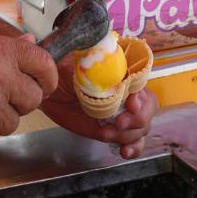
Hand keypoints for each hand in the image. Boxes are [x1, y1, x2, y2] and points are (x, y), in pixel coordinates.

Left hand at [38, 54, 158, 159]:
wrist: (47, 92)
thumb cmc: (60, 71)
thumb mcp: (73, 60)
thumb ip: (87, 56)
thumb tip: (94, 46)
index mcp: (121, 74)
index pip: (142, 84)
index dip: (141, 95)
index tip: (130, 103)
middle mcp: (126, 94)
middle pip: (148, 108)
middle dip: (137, 118)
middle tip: (119, 122)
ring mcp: (121, 114)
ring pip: (142, 127)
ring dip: (129, 135)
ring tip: (107, 134)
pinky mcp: (112, 132)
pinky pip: (133, 142)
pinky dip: (133, 148)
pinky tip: (125, 152)